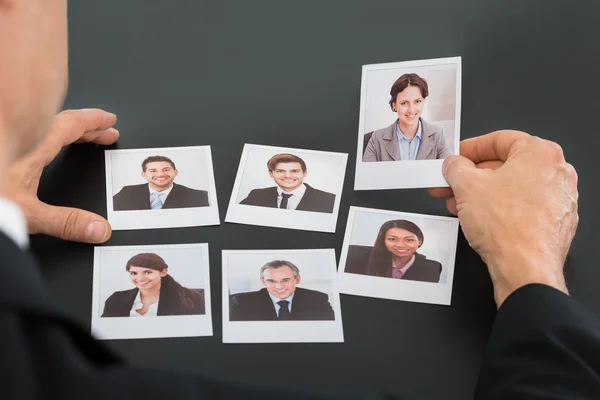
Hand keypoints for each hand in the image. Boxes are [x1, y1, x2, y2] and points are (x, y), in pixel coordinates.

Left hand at [9, 109, 119, 242]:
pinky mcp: (0, 148)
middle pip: (58, 122)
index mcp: (32, 144)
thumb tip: (98, 228)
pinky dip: (42, 137)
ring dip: (64, 130)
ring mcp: (5, 140)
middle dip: (86, 126)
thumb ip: (65, 222)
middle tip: (104, 131)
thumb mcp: (26, 213)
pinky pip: (24, 133)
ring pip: (40, 125)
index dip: (94, 121)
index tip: (109, 121)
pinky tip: (38, 150)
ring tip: (80, 137)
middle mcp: (18, 136)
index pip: (70, 123)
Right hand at [429, 130, 578, 306]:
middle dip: (472, 175)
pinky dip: (499, 209)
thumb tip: (454, 165)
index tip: (456, 157)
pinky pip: (522, 207)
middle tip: (451, 182)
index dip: (471, 148)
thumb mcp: (466, 185)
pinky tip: (477, 218)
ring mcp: (559, 199)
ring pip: (512, 187)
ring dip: (482, 194)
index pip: (499, 139)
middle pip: (505, 165)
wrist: (525, 268)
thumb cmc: (507, 226)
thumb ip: (456, 167)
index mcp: (540, 153)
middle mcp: (556, 173)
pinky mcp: (554, 222)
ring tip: (458, 204)